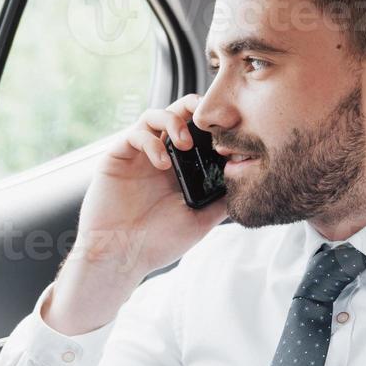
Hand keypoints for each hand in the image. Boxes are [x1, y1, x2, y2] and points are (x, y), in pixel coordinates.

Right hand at [45, 93, 226, 334]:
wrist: (121, 257)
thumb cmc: (158, 243)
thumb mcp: (201, 221)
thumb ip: (221, 199)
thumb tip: (248, 180)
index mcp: (181, 169)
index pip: (197, 133)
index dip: (212, 125)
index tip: (229, 130)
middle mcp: (160, 156)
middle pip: (177, 115)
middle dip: (193, 108)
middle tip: (208, 119)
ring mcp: (138, 155)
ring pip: (155, 116)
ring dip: (173, 121)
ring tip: (185, 143)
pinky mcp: (117, 156)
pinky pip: (135, 134)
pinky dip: (152, 142)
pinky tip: (162, 163)